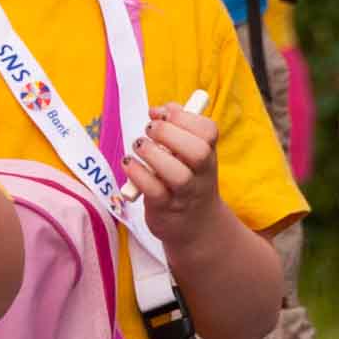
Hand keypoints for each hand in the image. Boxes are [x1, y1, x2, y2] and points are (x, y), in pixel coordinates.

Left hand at [123, 99, 227, 250]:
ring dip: (153, 154)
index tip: (164, 114)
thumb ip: (176, 128)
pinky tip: (129, 163)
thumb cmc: (187, 181)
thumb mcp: (188, 155)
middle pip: (198, 151)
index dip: (186, 117)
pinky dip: (138, 174)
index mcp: (207, 155)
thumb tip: (158, 111)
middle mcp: (200, 174)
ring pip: (177, 174)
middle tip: (150, 130)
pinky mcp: (165, 209)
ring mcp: (184, 193)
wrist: (196, 227)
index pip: (209, 131)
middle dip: (170, 133)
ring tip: (138, 146)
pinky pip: (154, 191)